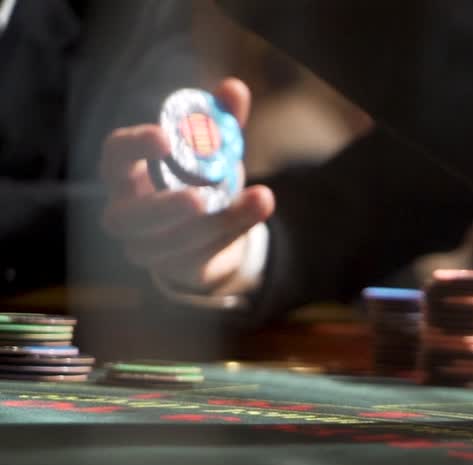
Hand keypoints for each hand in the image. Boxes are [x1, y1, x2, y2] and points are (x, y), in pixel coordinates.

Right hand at [100, 78, 274, 291]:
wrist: (215, 229)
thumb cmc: (199, 178)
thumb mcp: (214, 148)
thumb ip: (221, 119)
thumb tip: (235, 88)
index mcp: (126, 172)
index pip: (114, 155)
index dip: (134, 147)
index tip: (166, 138)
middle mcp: (126, 212)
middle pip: (126, 217)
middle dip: (163, 208)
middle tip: (199, 196)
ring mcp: (146, 247)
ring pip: (165, 246)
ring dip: (212, 225)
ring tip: (258, 199)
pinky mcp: (176, 269)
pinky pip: (198, 258)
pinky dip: (232, 232)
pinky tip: (258, 209)